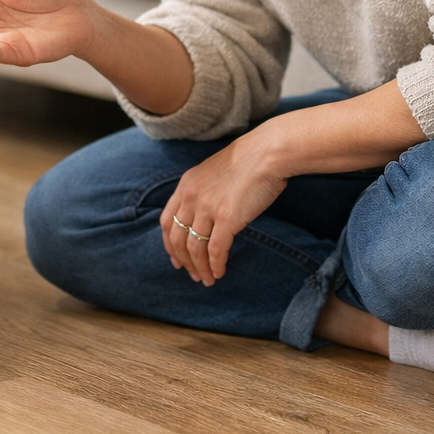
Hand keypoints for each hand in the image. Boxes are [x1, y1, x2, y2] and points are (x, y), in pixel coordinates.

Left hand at [159, 123, 288, 284]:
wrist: (267, 153)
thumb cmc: (248, 162)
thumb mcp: (213, 173)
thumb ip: (203, 193)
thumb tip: (205, 216)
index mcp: (185, 185)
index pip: (166, 221)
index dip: (169, 244)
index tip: (176, 259)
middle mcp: (191, 197)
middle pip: (177, 238)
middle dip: (183, 261)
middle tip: (193, 275)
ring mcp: (207, 208)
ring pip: (195, 248)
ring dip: (200, 268)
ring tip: (208, 279)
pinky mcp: (226, 218)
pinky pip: (215, 250)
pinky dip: (216, 265)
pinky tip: (220, 272)